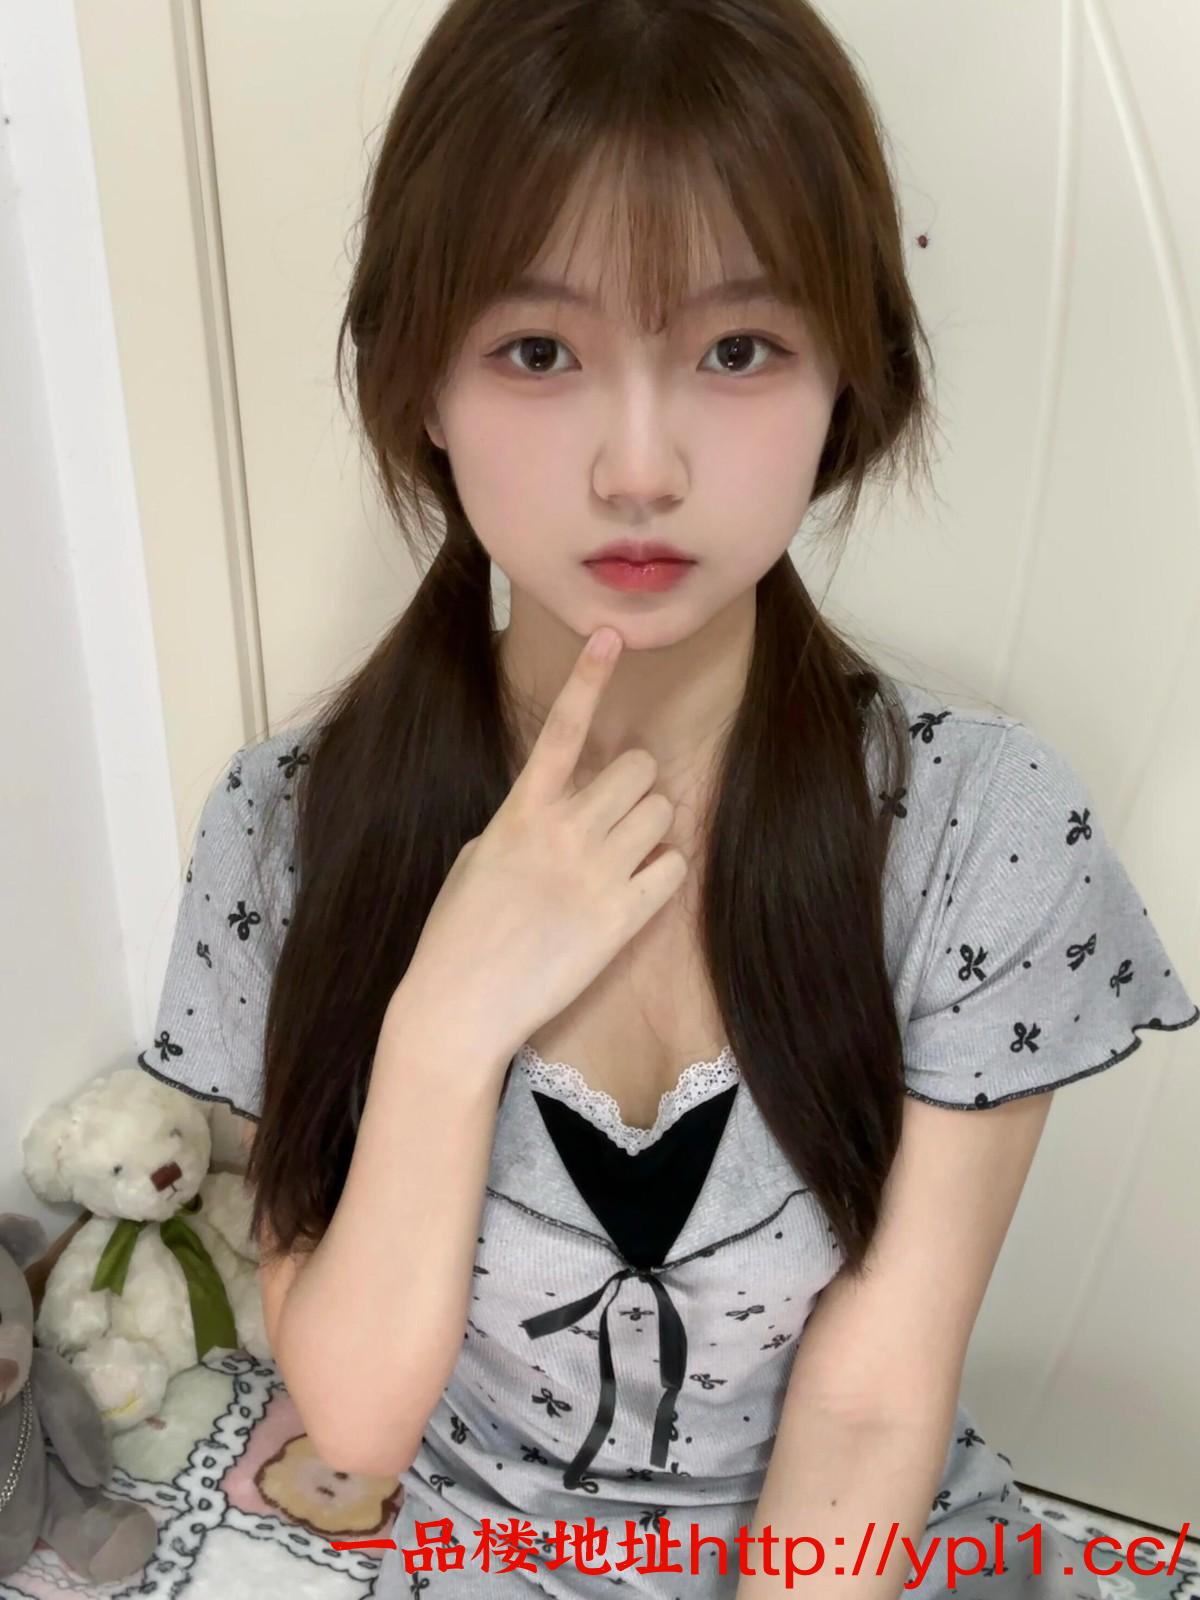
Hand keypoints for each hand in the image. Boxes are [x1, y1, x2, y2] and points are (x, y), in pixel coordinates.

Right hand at [403, 627, 688, 1060]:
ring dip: (650, 826)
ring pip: (660, 812)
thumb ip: (521, 822)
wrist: (460, 1007)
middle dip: (634, 785)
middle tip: (617, 815)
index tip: (611, 634)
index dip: (589, 676)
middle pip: (638, 768)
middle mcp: (563, 832)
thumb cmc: (457, 934)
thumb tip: (556, 808)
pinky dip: (664, 871)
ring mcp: (596, 875)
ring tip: (623, 856)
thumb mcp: (477, 859)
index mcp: (520, 811)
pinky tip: (639, 889)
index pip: (562, 727)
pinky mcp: (622, 920)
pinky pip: (673, 867)